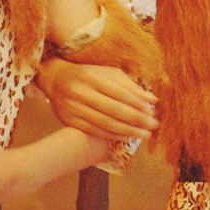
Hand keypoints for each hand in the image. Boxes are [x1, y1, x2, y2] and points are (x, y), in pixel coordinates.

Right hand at [37, 58, 157, 140]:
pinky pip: (95, 131)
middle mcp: (82, 93)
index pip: (119, 93)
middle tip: (153, 126)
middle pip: (114, 110)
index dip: (137, 104)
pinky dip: (113, 135)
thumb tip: (152, 99)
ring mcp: (74, 108)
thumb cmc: (88, 75)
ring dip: (128, 131)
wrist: (55, 80)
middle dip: (137, 120)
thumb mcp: (108, 73)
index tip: (151, 111)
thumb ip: (130, 86)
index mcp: (92, 78)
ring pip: (106, 123)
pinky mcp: (70, 121)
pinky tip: (126, 136)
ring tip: (144, 134)